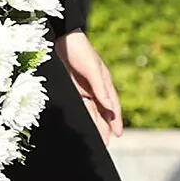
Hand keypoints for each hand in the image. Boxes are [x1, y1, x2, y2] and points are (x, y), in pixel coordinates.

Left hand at [56, 29, 123, 146]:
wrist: (61, 37)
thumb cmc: (79, 49)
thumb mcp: (91, 68)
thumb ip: (100, 88)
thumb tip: (109, 107)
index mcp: (104, 82)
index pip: (112, 106)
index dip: (115, 120)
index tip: (118, 134)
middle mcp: (96, 87)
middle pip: (102, 111)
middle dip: (105, 127)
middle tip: (106, 143)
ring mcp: (83, 88)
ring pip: (91, 110)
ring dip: (95, 124)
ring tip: (98, 139)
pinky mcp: (72, 87)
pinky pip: (80, 105)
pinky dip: (84, 115)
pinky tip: (85, 124)